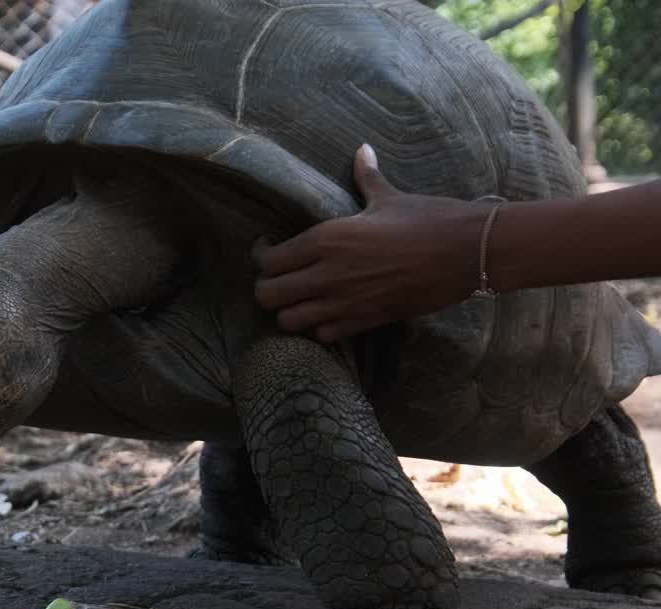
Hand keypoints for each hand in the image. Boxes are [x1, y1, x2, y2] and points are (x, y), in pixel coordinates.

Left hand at [253, 144, 489, 342]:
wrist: (469, 252)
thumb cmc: (429, 219)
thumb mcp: (390, 197)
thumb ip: (366, 177)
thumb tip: (362, 150)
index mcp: (326, 238)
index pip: (268, 260)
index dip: (261, 258)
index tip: (268, 250)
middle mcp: (327, 273)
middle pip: (267, 296)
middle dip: (267, 289)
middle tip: (280, 279)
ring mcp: (345, 302)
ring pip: (288, 321)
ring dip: (289, 312)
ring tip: (299, 299)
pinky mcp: (365, 321)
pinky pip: (323, 335)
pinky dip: (319, 329)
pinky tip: (327, 314)